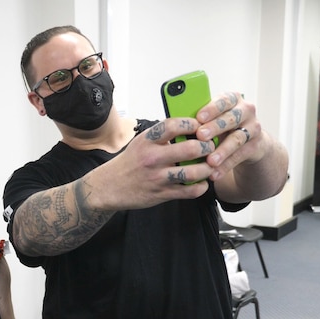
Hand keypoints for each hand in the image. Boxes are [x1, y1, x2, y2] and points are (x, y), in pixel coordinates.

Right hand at [87, 118, 214, 210]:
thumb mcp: (141, 142)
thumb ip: (162, 135)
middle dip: (207, 147)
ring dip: (207, 168)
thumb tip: (189, 126)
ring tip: (209, 166)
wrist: (109, 186)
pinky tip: (201, 182)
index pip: (175, 125)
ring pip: (194, 172)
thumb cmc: (129, 163)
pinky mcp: (161, 194)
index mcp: (148, 141)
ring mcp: (157, 177)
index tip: (201, 126)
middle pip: (191, 148)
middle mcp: (153, 158)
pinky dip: (201, 187)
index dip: (193, 124)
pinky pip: (189, 191)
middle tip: (210, 148)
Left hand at [195, 92, 288, 200]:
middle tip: (201, 136)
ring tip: (210, 161)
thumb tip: (176, 124)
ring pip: (237, 139)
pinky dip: (225, 166)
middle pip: (231, 118)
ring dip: (222, 151)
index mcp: (232, 99)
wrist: (248, 139)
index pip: (223, 100)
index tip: (199, 117)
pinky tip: (214, 173)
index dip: (211, 108)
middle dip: (215, 127)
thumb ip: (200, 119)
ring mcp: (253, 128)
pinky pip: (239, 156)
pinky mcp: (255, 145)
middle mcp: (246, 110)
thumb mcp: (213, 117)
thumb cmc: (222, 125)